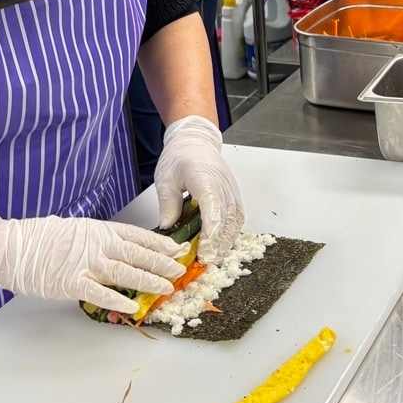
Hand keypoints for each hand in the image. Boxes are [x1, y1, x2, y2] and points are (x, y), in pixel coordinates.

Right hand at [0, 213, 186, 313]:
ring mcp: (87, 264)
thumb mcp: (79, 229)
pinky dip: (118, 300)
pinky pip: (101, 293)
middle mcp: (99, 245)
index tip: (177, 249)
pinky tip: (133, 306)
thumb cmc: (44, 237)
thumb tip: (122, 248)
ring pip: (126, 273)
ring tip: (166, 288)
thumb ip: (101, 239)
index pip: (139, 236)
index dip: (160, 243)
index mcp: (101, 230)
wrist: (14, 247)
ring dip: (149, 281)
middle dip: (162, 263)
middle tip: (180, 271)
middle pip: (138, 255)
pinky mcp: (73, 284)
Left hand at [155, 115, 244, 262]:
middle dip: (218, 243)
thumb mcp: (165, 179)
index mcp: (204, 177)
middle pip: (227, 218)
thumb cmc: (180, 156)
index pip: (213, 208)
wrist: (196, 141)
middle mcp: (222, 184)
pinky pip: (237, 217)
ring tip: (213, 257)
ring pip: (235, 219)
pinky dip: (231, 233)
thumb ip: (168, 204)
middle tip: (207, 261)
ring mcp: (231, 190)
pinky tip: (221, 244)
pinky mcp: (233, 194)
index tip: (204, 250)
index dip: (211, 232)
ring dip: (226, 240)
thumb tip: (168, 228)